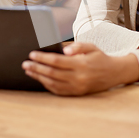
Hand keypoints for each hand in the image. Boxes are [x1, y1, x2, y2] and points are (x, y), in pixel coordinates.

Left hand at [22, 43, 138, 95]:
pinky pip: (58, 90)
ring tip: (29, 70)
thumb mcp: (91, 46)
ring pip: (53, 83)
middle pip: (52, 73)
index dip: (43, 58)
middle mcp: (79, 77)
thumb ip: (77, 45)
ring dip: (39, 77)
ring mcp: (77, 87)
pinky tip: (40, 78)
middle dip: (37, 67)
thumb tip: (63, 48)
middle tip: (25, 63)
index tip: (32, 54)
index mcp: (81, 64)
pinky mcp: (77, 93)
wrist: (113, 73)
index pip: (57, 61)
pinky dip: (47, 85)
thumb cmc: (99, 57)